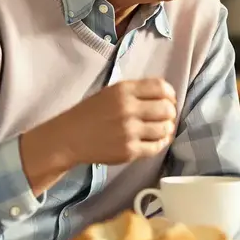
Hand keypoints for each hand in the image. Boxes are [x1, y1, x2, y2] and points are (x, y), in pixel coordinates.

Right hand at [23, 78, 177, 170]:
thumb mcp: (111, 93)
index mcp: (124, 90)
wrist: (69, 138)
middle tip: (166, 117)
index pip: (161, 87)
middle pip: (166, 109)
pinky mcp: (129, 151)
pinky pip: (156, 147)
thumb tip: (166, 97)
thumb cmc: (90, 113)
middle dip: (170, 113)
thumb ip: (137, 91)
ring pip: (165, 129)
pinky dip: (160, 143)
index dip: (170, 94)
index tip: (169, 100)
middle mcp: (128, 109)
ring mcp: (129, 131)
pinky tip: (156, 140)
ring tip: (161, 129)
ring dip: (167, 129)